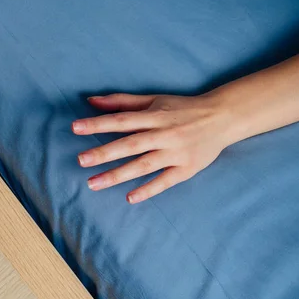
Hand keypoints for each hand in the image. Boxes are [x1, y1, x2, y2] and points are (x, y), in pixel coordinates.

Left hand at [72, 93, 230, 203]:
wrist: (223, 118)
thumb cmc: (182, 108)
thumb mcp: (154, 100)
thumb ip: (122, 101)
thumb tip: (91, 101)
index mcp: (155, 116)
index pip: (122, 120)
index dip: (98, 123)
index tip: (76, 127)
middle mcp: (165, 134)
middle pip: (131, 144)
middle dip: (105, 153)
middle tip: (81, 160)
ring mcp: (176, 153)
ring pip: (144, 165)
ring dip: (118, 175)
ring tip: (93, 184)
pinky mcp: (187, 169)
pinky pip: (165, 181)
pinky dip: (148, 190)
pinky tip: (129, 197)